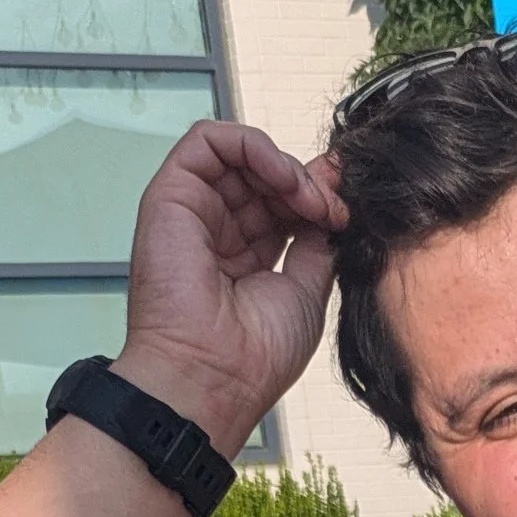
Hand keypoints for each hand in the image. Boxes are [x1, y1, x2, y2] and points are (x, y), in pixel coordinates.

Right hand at [114, 121, 346, 456]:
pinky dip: (253, 146)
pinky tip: (283, 179)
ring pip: (241, 155)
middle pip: (266, 177)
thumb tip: (332, 206)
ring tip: (311, 201)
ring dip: (287, 168)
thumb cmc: (255, 355)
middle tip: (335, 211)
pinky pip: (209, 139)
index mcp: (247, 255)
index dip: (317, 197)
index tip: (346, 212)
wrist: (213, 377)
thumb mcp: (307, 293)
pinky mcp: (170, 194)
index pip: (283, 203)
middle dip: (309, 184)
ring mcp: (193, 211)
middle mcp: (218, 230)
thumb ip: (318, 244)